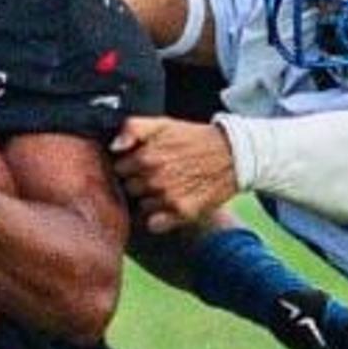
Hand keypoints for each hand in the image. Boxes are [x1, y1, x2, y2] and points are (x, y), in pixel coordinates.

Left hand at [111, 115, 237, 232]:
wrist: (233, 155)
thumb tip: (114, 147)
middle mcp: (153, 178)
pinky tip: (170, 205)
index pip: (118, 169)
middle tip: (158, 175)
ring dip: (149, 200)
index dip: (128, 166)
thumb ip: (132, 129)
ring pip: (140, 207)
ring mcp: (167, 197)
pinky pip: (153, 224)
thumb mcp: (162, 124)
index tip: (141, 163)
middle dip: (137, 183)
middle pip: (128, 189)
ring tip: (168, 187)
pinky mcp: (181, 213)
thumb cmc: (194, 139)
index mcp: (145, 157)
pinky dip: (158, 219)